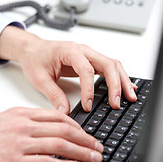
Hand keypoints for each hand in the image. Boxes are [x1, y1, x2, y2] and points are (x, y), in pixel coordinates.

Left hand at [0, 26, 136, 113]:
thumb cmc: (35, 59)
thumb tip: (65, 111)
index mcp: (69, 51)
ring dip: (122, 81)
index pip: (86, 70)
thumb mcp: (39, 79)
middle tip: (117, 103)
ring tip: (130, 97)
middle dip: (116, 85)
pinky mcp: (91, 61)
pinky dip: (119, 78)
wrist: (32, 49)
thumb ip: (53, 95)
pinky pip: (109, 68)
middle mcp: (83, 50)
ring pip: (113, 65)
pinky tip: (126, 88)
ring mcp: (89, 55)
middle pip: (107, 64)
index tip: (88, 106)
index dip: (89, 90)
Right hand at [0, 108, 103, 161]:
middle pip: (64, 130)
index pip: (58, 117)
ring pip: (60, 145)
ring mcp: (20, 143)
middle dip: (86, 139)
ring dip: (82, 152)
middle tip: (98, 146)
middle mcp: (24, 126)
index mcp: (23, 114)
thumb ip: (28, 122)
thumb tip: (50, 129)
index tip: (87, 134)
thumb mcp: (5, 119)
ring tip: (95, 157)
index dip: (78, 126)